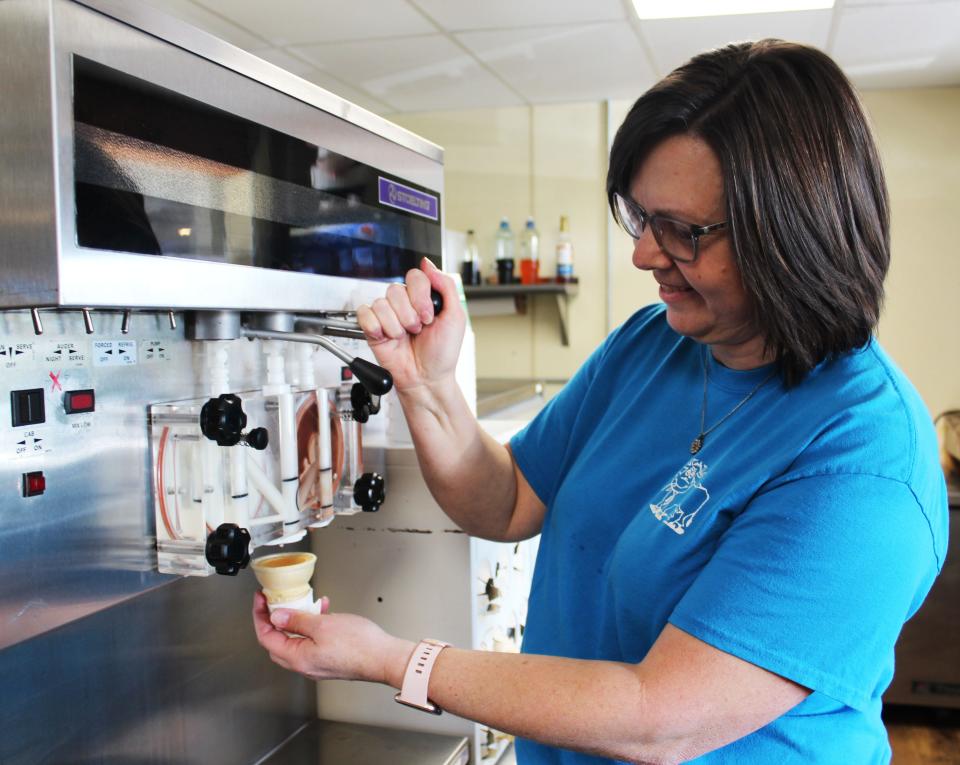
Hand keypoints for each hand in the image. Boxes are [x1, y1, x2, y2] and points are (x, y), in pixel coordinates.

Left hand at [252, 592, 414, 686]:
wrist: (384, 658)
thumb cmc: (359, 645)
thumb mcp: (322, 625)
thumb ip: (296, 620)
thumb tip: (277, 617)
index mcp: (298, 658)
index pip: (266, 637)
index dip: (261, 616)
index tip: (261, 600)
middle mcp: (305, 665)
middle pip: (278, 641)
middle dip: (274, 619)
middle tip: (274, 601)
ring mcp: (317, 663)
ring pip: (296, 640)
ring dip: (296, 620)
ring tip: (302, 602)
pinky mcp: (329, 659)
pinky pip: (311, 641)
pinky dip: (312, 625)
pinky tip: (323, 611)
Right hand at [356, 258, 464, 393]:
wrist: (427, 379)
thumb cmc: (442, 353)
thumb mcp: (455, 317)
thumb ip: (446, 286)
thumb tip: (429, 264)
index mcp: (423, 297)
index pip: (415, 277)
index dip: (420, 296)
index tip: (429, 316)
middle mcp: (404, 304)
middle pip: (396, 289)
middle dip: (409, 314)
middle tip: (417, 330)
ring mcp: (387, 315)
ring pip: (381, 303)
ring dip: (395, 325)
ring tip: (404, 337)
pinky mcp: (372, 328)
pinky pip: (365, 314)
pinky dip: (376, 326)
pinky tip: (387, 337)